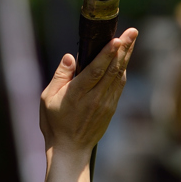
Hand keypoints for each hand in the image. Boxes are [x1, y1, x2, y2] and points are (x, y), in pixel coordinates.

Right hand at [39, 28, 137, 153]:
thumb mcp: (47, 99)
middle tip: (133, 31)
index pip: (96, 70)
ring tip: (132, 39)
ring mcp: (105, 104)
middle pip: (112, 69)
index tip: (117, 39)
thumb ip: (60, 77)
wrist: (70, 149)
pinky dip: (122, 71)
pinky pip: (119, 86)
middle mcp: (95, 98)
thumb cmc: (54, 123)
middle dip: (124, 49)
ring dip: (126, 57)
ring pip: (118, 76)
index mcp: (77, 94)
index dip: (108, 54)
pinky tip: (124, 59)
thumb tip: (70, 57)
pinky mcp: (111, 108)